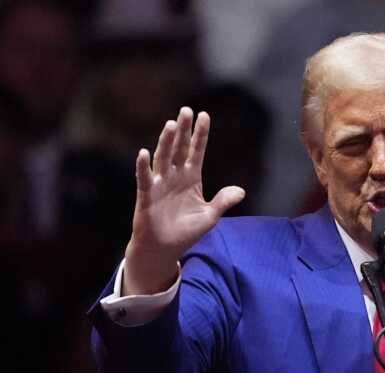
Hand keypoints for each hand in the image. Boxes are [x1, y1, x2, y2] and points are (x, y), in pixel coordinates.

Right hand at [124, 107, 245, 294]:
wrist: (164, 249)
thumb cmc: (185, 232)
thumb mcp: (210, 216)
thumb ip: (223, 202)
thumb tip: (241, 191)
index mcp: (191, 178)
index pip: (196, 151)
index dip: (200, 135)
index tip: (205, 115)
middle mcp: (175, 176)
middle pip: (179, 148)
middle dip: (184, 130)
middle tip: (186, 110)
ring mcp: (160, 184)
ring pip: (163, 158)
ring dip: (167, 142)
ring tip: (172, 125)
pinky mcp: (147, 196)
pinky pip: (145, 179)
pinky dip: (143, 167)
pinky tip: (144, 153)